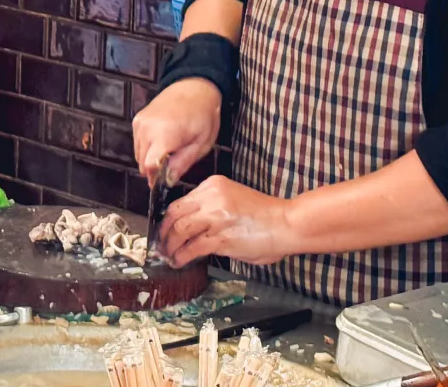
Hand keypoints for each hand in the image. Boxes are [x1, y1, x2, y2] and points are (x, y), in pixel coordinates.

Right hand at [131, 77, 220, 184]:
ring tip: (171, 148)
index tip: (164, 183)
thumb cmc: (202, 114)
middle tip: (174, 163)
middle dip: (156, 169)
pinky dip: (148, 147)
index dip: (156, 179)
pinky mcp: (137, 120)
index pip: (149, 166)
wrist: (194, 88)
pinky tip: (164, 140)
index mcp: (164, 134)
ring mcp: (140, 123)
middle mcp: (147, 128)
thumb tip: (168, 181)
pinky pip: (138, 143)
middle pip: (142, 163)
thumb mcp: (200, 143)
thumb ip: (182, 164)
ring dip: (151, 158)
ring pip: (139, 155)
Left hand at [158, 175, 295, 267]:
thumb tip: (192, 225)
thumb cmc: (265, 215)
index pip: (181, 201)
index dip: (168, 219)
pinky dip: (182, 256)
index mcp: (214, 185)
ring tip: (168, 255)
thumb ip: (212, 207)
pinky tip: (179, 261)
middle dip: (164, 233)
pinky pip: (193, 247)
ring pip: (180, 231)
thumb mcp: (233, 197)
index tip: (164, 229)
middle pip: (175, 215)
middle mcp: (212, 197)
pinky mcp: (221, 238)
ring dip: (171, 246)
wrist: (287, 224)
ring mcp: (216, 217)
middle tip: (161, 245)